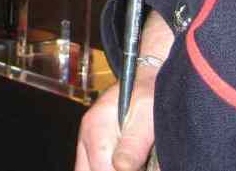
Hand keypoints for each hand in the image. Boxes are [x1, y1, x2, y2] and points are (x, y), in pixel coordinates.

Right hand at [76, 11, 171, 170]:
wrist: (147, 74)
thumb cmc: (149, 92)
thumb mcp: (146, 116)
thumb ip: (133, 143)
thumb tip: (121, 168)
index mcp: (96, 129)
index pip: (102, 170)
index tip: (139, 165)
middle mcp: (86, 136)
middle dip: (108, 170)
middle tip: (135, 163)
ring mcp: (87, 140)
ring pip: (86, 169)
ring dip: (106, 167)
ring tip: (134, 160)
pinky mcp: (94, 143)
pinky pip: (92, 165)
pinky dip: (104, 166)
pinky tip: (125, 161)